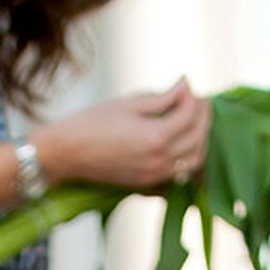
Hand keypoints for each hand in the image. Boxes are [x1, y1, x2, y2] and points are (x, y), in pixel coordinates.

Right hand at [32, 80, 211, 193]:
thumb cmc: (93, 122)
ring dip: (199, 141)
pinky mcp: (144, 186)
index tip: (184, 84)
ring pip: (194, 162)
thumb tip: (185, 85)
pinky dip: (184, 165)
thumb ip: (163, 97)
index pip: (191, 113)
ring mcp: (153, 177)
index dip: (192, 95)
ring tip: (190, 123)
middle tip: (195, 101)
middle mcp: (159, 161)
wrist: (66, 153)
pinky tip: (179, 150)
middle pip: (199, 138)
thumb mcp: (130, 102)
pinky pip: (176, 180)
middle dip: (203, 116)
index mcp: (157, 137)